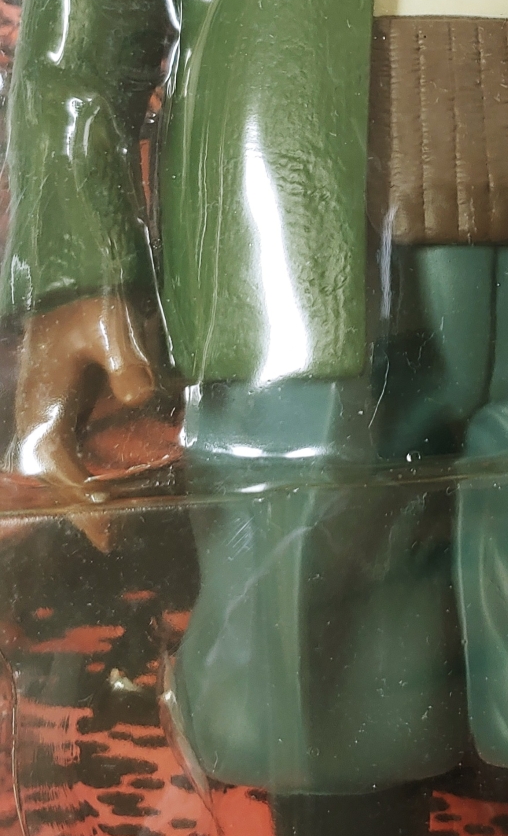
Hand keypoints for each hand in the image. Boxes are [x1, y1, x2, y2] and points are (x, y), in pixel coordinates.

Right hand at [16, 295, 155, 550]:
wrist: (67, 293)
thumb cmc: (91, 309)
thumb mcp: (112, 323)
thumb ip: (128, 360)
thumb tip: (141, 396)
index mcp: (44, 405)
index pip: (57, 462)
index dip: (81, 491)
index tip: (106, 516)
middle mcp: (37, 423)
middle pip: (54, 481)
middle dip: (80, 512)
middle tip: (110, 541)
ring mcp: (42, 425)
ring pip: (56, 478)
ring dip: (80, 504)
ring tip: (109, 536)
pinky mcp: (55, 423)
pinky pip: (65, 465)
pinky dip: (82, 485)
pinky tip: (107, 502)